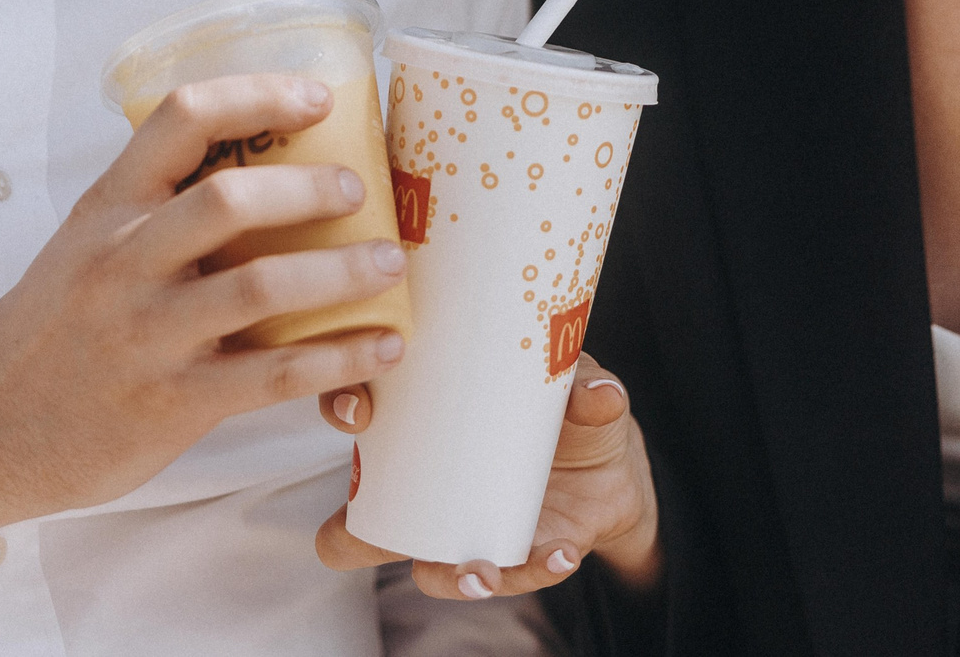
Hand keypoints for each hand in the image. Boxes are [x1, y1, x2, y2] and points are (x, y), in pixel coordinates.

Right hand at [0, 73, 407, 523]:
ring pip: (261, 286)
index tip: (316, 97)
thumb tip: (263, 172)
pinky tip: (381, 347)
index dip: (257, 95)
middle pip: (230, 199)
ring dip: (341, 273)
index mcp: (108, 208)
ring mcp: (148, 333)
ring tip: (389, 263)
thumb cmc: (49, 330)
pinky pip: (273, 375)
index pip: (182, 118)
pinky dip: (339, 358)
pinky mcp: (171, 402)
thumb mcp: (85, 243)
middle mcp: (125, 262)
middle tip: (359, 189)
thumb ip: (157, 210)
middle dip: (309, 188)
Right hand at [312, 351, 660, 599]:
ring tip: (483, 572)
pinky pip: (516, 574)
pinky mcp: (516, 558)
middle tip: (378, 534)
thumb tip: (593, 395)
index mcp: (426, 420)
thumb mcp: (578, 384)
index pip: (360, 406)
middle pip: (362, 522)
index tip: (359, 410)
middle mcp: (430, 488)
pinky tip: (561, 553)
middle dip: (354, 537)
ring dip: (454, 576)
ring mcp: (466, 531)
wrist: (616, 468)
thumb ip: (589, 387)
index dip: (343, 407)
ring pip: (432, 569)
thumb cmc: (570, 408)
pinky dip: (538, 568)